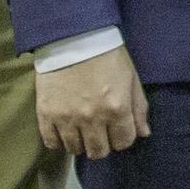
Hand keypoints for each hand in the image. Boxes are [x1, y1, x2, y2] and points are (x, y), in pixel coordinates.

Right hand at [35, 45, 148, 159]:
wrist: (73, 37)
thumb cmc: (107, 55)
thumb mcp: (131, 78)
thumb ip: (139, 108)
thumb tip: (143, 134)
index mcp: (117, 108)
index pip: (123, 143)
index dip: (122, 138)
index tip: (118, 130)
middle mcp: (92, 118)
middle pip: (98, 152)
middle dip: (103, 145)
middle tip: (100, 132)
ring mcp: (67, 118)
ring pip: (75, 149)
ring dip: (81, 143)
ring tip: (81, 130)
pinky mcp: (46, 113)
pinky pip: (51, 142)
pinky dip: (58, 141)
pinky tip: (64, 130)